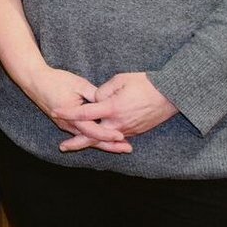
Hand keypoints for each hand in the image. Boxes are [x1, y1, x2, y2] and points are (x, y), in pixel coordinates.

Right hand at [20, 65, 130, 153]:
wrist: (35, 81)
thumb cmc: (56, 80)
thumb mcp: (78, 84)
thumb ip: (95, 95)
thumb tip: (110, 103)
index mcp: (72, 116)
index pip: (93, 129)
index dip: (108, 133)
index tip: (122, 136)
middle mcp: (68, 125)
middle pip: (92, 139)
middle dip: (110, 145)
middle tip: (127, 148)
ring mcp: (66, 126)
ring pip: (87, 138)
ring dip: (104, 143)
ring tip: (120, 146)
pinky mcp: (65, 124)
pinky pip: (82, 134)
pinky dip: (94, 137)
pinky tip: (106, 138)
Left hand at [58, 72, 177, 147]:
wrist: (171, 94)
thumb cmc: (145, 83)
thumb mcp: (121, 79)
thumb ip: (103, 90)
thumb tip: (95, 99)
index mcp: (112, 108)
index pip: (85, 112)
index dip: (68, 112)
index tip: (55, 111)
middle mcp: (118, 123)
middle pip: (93, 136)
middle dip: (76, 142)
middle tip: (62, 147)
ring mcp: (127, 129)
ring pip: (105, 139)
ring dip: (91, 142)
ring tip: (76, 146)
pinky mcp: (135, 131)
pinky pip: (117, 138)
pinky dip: (106, 141)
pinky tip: (98, 142)